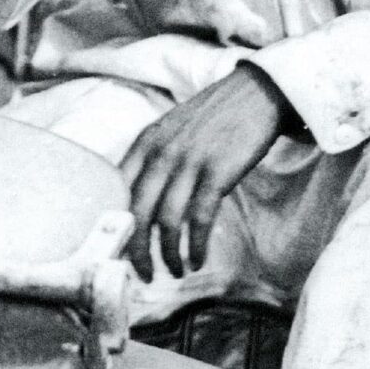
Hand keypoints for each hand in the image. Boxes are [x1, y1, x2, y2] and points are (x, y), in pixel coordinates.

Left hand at [120, 65, 291, 280]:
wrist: (256, 94)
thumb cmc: (214, 119)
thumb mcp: (171, 132)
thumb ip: (152, 161)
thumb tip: (136, 203)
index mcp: (144, 143)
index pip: (115, 191)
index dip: (113, 226)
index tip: (116, 251)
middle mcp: (160, 152)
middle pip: (136, 212)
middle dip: (136, 251)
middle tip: (143, 274)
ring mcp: (188, 162)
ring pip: (166, 221)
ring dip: (168, 254)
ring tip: (174, 271)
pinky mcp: (217, 172)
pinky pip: (199, 218)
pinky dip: (195, 245)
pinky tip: (197, 260)